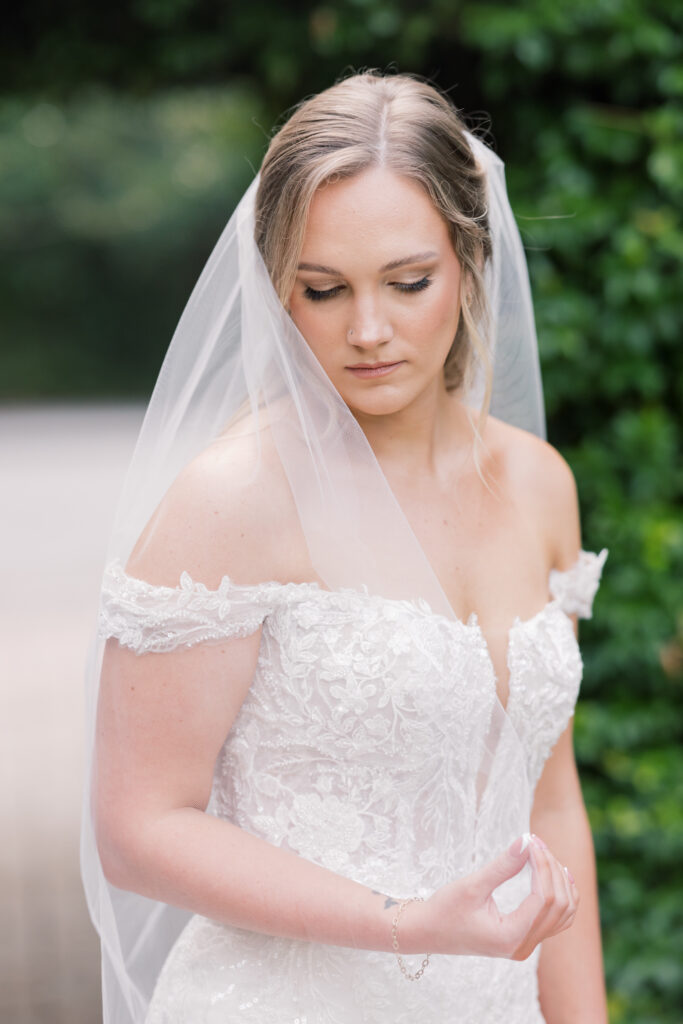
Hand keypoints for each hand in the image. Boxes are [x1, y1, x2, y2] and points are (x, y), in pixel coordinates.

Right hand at [405, 833, 578, 959]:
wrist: (429, 932)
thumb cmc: (445, 910)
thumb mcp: (471, 886)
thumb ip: (502, 866)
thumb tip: (526, 841)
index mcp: (510, 937)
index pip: (544, 899)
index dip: (543, 865)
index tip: (531, 840)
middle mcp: (523, 947)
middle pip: (558, 905)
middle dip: (552, 869)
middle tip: (536, 842)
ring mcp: (526, 946)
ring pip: (563, 914)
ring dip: (560, 882)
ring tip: (546, 854)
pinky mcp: (525, 940)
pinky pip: (557, 920)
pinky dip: (562, 897)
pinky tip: (558, 876)